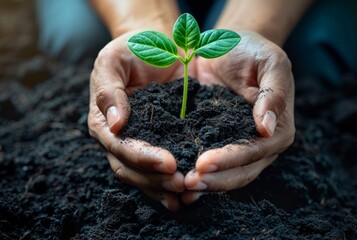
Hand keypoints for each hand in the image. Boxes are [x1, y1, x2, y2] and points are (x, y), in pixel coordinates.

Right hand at [88, 32, 186, 210]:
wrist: (159, 46)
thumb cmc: (133, 49)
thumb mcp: (113, 61)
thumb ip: (109, 91)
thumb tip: (114, 125)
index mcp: (103, 122)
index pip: (119, 147)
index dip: (141, 158)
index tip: (168, 163)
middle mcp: (118, 139)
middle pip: (131, 169)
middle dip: (155, 180)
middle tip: (182, 183)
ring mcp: (139, 143)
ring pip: (146, 176)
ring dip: (165, 188)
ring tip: (188, 194)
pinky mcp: (161, 142)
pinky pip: (162, 170)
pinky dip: (172, 183)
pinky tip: (190, 194)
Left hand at [182, 31, 294, 203]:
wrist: (230, 46)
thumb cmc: (253, 50)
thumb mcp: (270, 62)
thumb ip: (273, 93)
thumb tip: (268, 128)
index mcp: (278, 128)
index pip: (255, 151)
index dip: (230, 160)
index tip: (204, 164)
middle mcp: (262, 144)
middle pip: (241, 171)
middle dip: (215, 180)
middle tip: (188, 183)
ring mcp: (240, 145)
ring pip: (226, 174)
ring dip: (206, 183)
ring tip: (181, 187)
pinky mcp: (219, 141)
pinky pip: (211, 163)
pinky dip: (198, 173)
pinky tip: (179, 179)